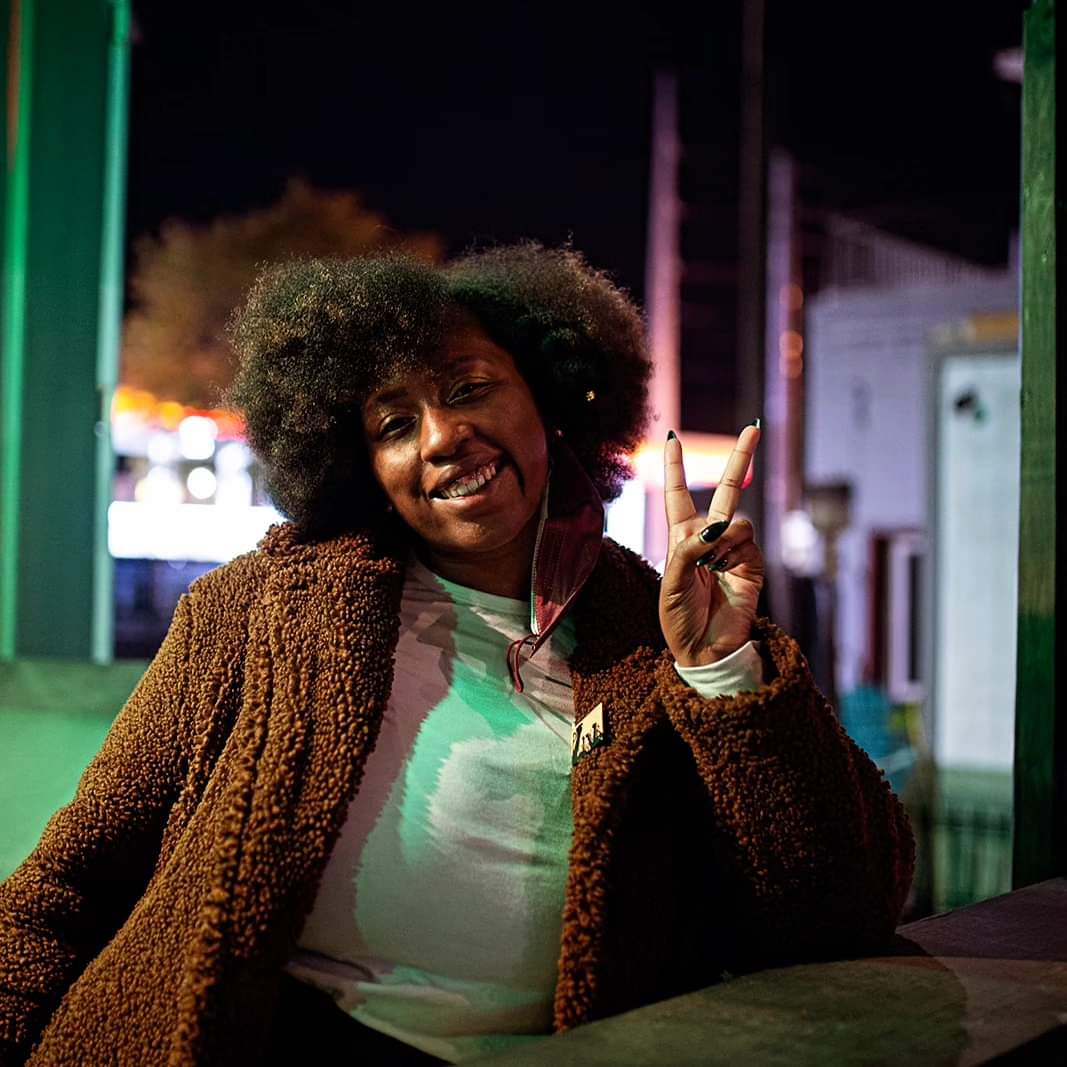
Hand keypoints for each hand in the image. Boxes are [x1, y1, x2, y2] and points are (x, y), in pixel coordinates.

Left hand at [658, 423, 764, 666]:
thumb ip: (688, 549)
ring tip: (711, 566)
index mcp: (681, 539)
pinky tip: (723, 570)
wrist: (704, 650)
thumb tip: (718, 525)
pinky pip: (745, 540)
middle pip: (725, 490)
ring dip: (722, 536)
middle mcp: (709, 538)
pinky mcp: (752, 564)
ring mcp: (733, 550)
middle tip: (754, 427)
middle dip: (740, 459)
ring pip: (735, 518)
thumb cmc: (679, 620)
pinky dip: (731, 550)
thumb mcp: (671, 583)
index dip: (677, 467)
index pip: (679, 495)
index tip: (672, 439)